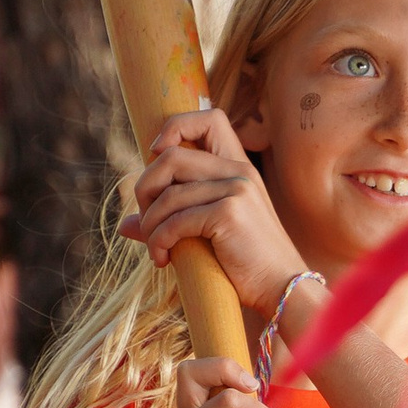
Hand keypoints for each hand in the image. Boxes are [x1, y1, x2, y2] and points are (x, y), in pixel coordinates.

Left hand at [118, 109, 309, 313]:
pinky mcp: (229, 213)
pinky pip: (175, 221)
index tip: (156, 158)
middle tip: (147, 222)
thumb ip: (171, 219)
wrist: (282, 288)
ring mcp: (236, 189)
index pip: (208, 119)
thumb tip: (124, 225)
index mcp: (238, 167)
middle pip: (170, 156)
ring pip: (167, 194)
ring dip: (150, 226)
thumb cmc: (247, 263)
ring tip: (156, 250)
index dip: (174, 128)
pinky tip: (164, 260)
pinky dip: (159, 242)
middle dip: (145, 189)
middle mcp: (239, 170)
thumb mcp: (208, 233)